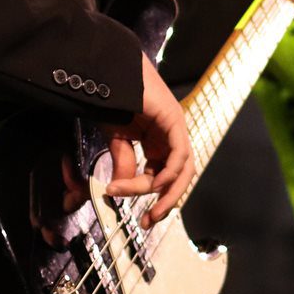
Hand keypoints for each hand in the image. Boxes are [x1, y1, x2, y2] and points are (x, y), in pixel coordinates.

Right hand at [93, 55, 194, 225]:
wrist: (110, 72)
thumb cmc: (114, 99)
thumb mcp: (117, 139)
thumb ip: (123, 163)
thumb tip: (120, 189)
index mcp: (159, 142)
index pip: (162, 176)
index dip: (147, 195)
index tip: (121, 203)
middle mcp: (170, 137)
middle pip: (179, 177)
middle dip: (167, 202)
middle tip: (150, 221)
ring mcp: (175, 128)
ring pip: (183, 169)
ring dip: (168, 192)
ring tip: (149, 206)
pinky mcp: (174, 119)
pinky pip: (179, 153)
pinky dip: (169, 172)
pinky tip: (153, 183)